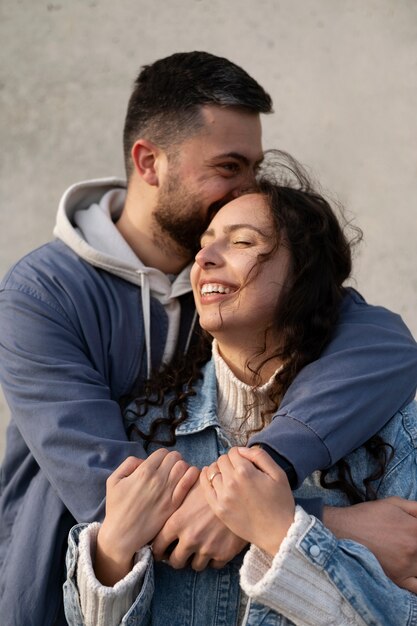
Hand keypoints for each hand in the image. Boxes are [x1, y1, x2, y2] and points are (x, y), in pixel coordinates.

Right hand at [96, 450, 198, 585]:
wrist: (123, 535)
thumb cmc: (116, 508)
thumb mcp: (113, 480)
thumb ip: (129, 464)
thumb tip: (144, 460)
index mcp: (143, 471)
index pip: (162, 452)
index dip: (161, 457)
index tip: (159, 465)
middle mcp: (158, 478)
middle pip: (175, 456)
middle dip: (173, 460)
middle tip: (169, 469)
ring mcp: (168, 491)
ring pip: (184, 466)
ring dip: (182, 468)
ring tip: (177, 475)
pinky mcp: (174, 504)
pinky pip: (189, 482)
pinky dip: (191, 476)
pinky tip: (188, 478)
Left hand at [152, 475, 246, 570]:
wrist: (241, 491)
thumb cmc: (213, 486)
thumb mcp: (191, 487)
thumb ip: (177, 500)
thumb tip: (165, 503)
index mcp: (177, 522)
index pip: (158, 546)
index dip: (158, 549)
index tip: (160, 550)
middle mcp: (190, 539)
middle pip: (175, 561)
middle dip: (176, 558)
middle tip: (179, 553)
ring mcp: (207, 549)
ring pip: (195, 566)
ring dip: (196, 559)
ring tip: (199, 550)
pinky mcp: (224, 554)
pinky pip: (214, 565)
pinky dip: (213, 559)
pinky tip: (215, 547)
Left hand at [201, 447, 294, 555]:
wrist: (279, 533)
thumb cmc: (281, 502)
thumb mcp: (278, 473)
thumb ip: (259, 456)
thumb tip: (241, 450)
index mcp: (245, 471)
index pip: (233, 452)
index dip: (240, 454)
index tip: (245, 462)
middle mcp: (231, 482)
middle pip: (221, 460)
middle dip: (229, 461)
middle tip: (238, 470)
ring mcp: (222, 496)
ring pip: (212, 472)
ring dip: (219, 470)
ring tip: (227, 475)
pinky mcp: (218, 509)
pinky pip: (205, 487)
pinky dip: (205, 478)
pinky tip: (209, 476)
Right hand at [324, 496, 416, 592]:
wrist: (344, 530)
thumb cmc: (368, 515)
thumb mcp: (394, 503)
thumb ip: (416, 508)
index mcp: (415, 528)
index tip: (414, 532)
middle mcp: (414, 549)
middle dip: (416, 544)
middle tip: (407, 541)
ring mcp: (407, 566)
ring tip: (405, 551)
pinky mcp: (398, 579)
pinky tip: (413, 572)